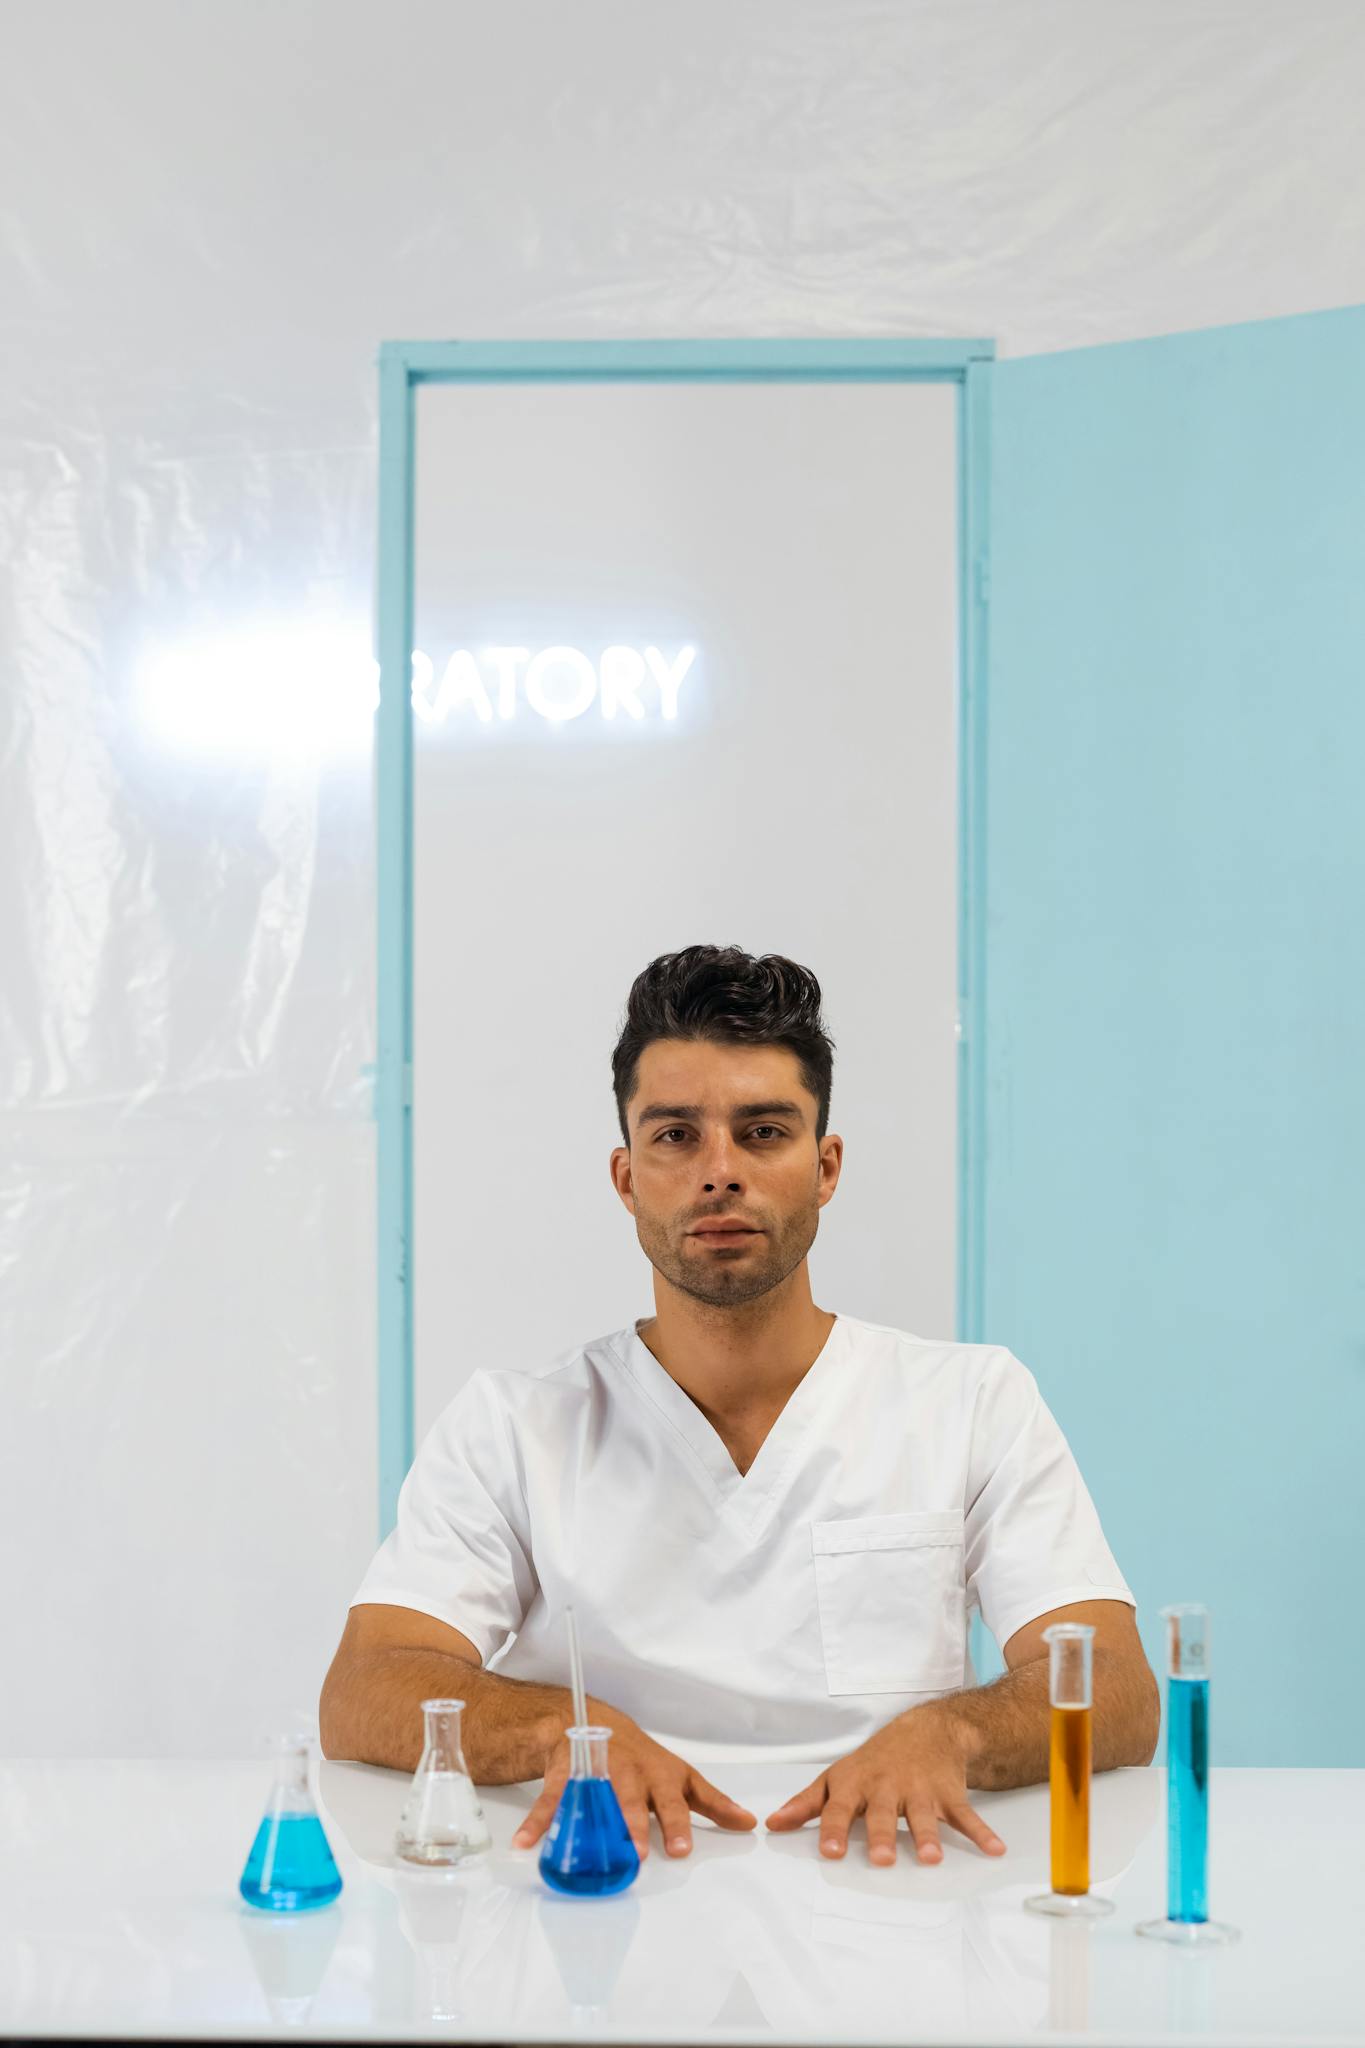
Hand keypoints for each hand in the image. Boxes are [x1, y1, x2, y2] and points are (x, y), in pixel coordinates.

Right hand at [511, 1711, 756, 1859]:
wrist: (592, 1722)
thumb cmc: (644, 1760)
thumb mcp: (680, 1777)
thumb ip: (712, 1803)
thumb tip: (748, 1823)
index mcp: (661, 1776)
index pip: (674, 1801)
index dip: (678, 1825)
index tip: (681, 1852)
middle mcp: (631, 1772)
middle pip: (633, 1800)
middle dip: (634, 1824)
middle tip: (635, 1853)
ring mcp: (598, 1771)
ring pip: (595, 1798)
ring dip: (591, 1825)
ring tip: (586, 1852)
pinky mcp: (567, 1772)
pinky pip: (553, 1799)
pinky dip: (540, 1822)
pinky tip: (527, 1843)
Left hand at [764, 1704, 1007, 1866]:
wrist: (925, 1730)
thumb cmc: (873, 1762)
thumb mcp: (837, 1777)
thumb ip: (807, 1804)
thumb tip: (773, 1825)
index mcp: (856, 1785)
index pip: (839, 1808)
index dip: (832, 1830)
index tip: (828, 1853)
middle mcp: (887, 1787)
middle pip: (882, 1814)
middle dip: (881, 1835)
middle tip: (880, 1859)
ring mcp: (920, 1790)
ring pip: (923, 1815)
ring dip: (929, 1836)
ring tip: (931, 1859)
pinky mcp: (948, 1793)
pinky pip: (966, 1815)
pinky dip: (981, 1833)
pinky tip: (994, 1850)